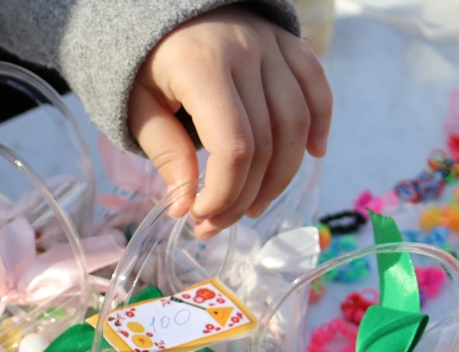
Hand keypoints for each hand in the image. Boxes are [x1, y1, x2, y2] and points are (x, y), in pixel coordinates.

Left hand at [128, 6, 332, 237]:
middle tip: (216, 223)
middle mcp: (247, 54)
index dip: (225, 193)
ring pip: (297, 123)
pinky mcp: (289, 44)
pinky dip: (321, 123)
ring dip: (280, 177)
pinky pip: (317, 87)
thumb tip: (185, 204)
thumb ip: (164, 150)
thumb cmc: (146, 61)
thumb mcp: (137, 105)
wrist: (163, 5)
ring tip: (252, 206)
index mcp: (203, 68)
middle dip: (243, 196)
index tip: (200, 216)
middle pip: (266, 143)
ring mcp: (273, 47)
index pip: (234, 146)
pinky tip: (312, 156)